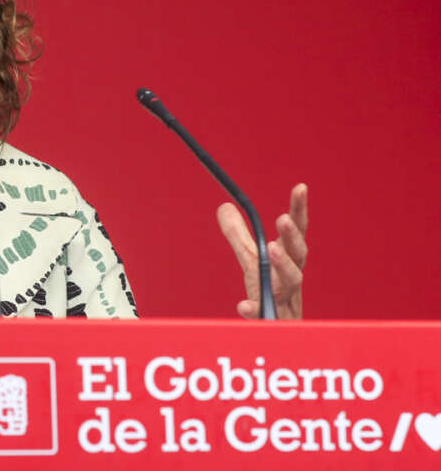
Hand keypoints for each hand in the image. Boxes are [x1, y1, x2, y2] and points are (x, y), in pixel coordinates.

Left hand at [217, 183, 307, 319]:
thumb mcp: (253, 262)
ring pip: (291, 283)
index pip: (296, 233)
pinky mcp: (273, 323)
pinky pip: (265, 317)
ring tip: (272, 249)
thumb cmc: (272, 296)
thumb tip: (225, 206)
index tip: (300, 187)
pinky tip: (243, 304)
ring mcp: (285, 300)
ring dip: (283, 265)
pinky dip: (254, 310)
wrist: (281, 338)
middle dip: (292, 236)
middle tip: (283, 218)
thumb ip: (239, 236)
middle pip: (298, 255)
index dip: (299, 211)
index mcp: (288, 261)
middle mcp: (291, 279)